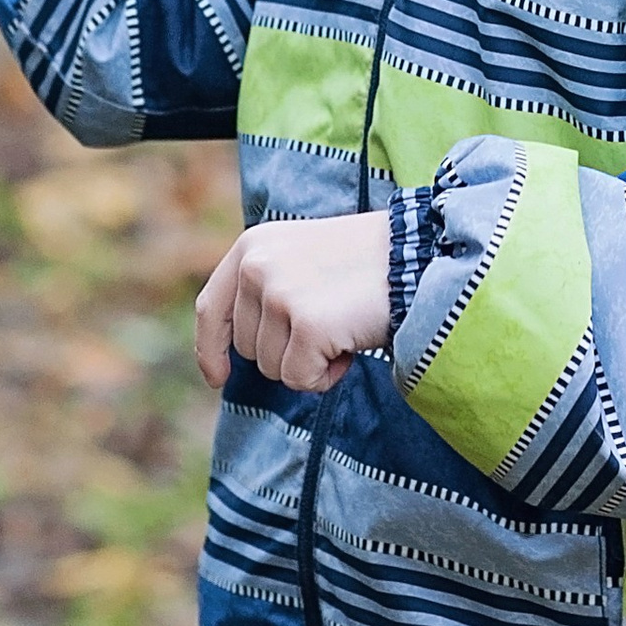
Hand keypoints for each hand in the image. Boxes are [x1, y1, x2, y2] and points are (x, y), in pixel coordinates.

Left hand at [194, 209, 393, 394]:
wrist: (414, 255)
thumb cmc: (365, 263)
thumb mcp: (299, 258)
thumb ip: (265, 288)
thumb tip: (238, 346)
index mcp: (252, 246)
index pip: (212, 309)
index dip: (210, 349)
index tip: (218, 378)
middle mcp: (257, 266)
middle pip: (247, 349)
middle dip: (286, 352)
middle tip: (329, 322)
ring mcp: (280, 295)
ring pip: (273, 369)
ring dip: (309, 363)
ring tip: (343, 326)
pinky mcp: (307, 325)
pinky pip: (301, 379)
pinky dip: (327, 375)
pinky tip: (351, 345)